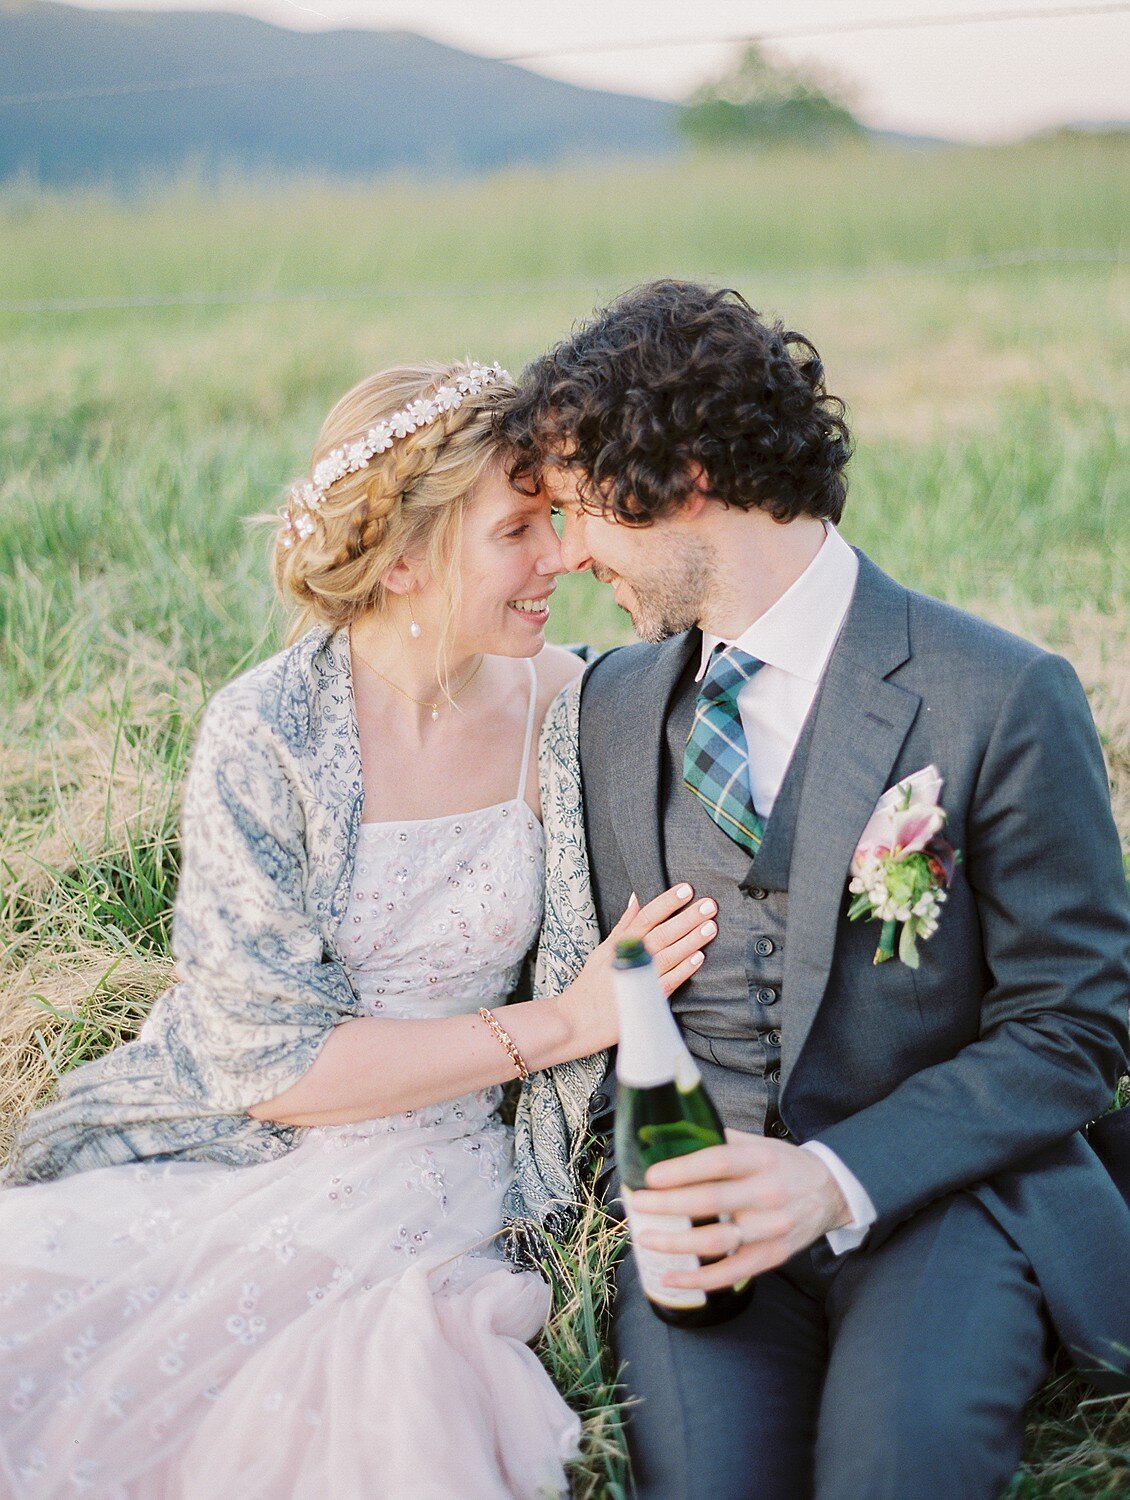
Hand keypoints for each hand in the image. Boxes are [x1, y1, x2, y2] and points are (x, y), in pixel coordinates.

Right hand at [563, 884, 718, 1052]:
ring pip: (669, 955)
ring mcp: (639, 979)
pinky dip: (683, 970)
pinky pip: (669, 982)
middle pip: (662, 933)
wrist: (580, 1020)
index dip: (667, 902)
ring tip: (710, 927)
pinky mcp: (646, 1000)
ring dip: (691, 940)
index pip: (647, 916)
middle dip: (686, 918)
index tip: (686, 889)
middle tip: (708, 905)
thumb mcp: (604, 948)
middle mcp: (630, 958)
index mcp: (621, 943)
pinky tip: (699, 958)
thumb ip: (624, 925)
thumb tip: (636, 898)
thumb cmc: (593, 983)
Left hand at [629, 1129, 851, 1289]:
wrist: (831, 1192)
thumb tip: (670, 1134)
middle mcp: (768, 1194)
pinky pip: (732, 1273)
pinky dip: (700, 1280)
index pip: (718, 1162)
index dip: (683, 1169)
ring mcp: (771, 1229)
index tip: (652, 1176)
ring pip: (718, 1240)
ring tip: (646, 1238)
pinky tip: (671, 1278)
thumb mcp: (758, 1143)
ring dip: (677, 1243)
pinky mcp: (773, 1256)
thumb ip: (720, 1140)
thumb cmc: (784, 1165)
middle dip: (669, 1204)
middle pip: (712, 1201)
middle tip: (638, 1204)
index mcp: (761, 1160)